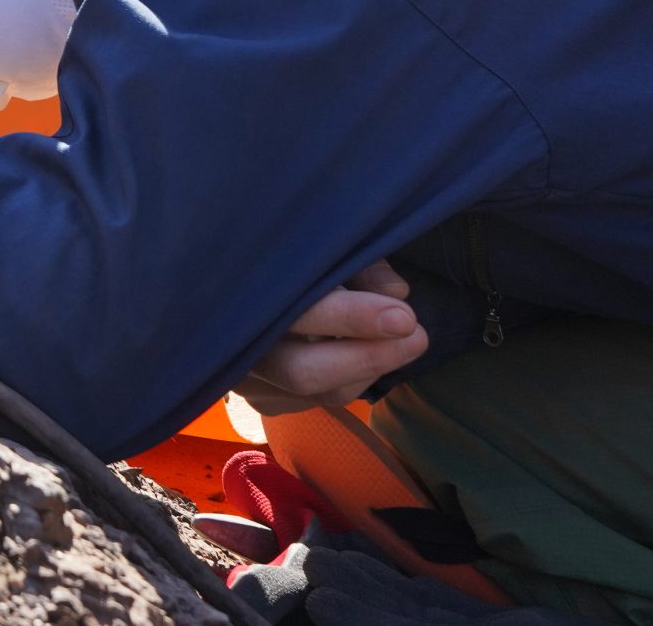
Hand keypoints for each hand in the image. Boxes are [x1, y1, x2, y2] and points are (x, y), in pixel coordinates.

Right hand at [236, 259, 428, 415]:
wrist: (248, 290)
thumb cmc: (290, 261)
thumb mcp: (326, 250)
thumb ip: (360, 267)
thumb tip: (397, 294)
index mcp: (241, 293)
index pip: (298, 315)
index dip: (353, 318)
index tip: (403, 316)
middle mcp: (235, 345)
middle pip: (303, 371)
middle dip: (368, 357)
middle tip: (417, 335)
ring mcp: (245, 380)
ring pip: (317, 391)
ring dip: (369, 369)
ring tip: (406, 341)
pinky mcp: (264, 400)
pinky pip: (318, 402)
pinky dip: (352, 379)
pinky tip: (368, 353)